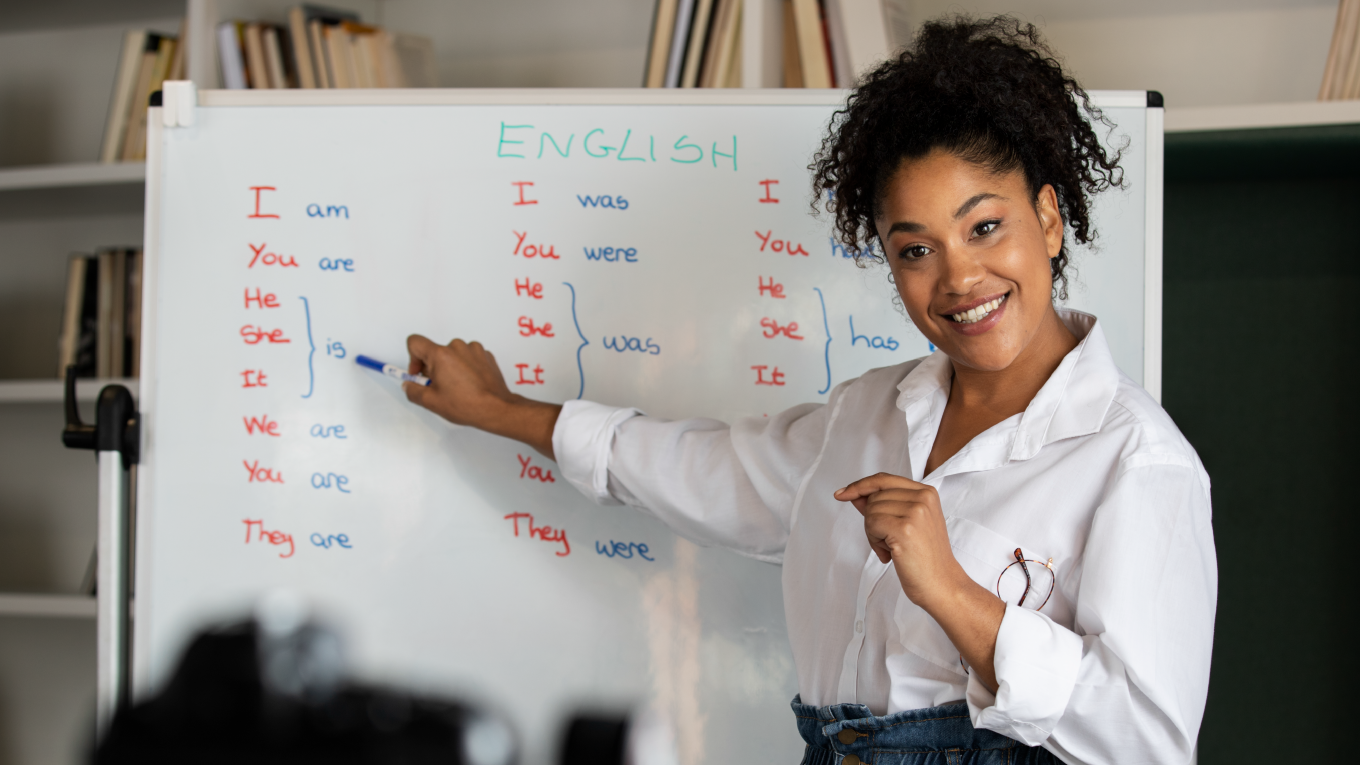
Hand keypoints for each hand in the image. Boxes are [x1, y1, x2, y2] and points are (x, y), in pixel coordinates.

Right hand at [403, 334, 560, 457]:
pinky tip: (469, 383)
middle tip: (439, 386)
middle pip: (435, 351)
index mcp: (441, 354)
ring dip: (450, 367)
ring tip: (457, 387)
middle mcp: (457, 347)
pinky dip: (465, 367)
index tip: (419, 374)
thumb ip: (413, 390)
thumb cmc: (467, 404)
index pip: (415, 342)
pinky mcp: (485, 355)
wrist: (496, 408)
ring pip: (452, 354)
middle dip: (433, 367)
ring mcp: (473, 349)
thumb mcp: (431, 402)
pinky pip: (467, 356)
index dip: (413, 359)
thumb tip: (408, 385)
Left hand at [833, 473, 966, 609]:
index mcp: (926, 492)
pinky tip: (890, 553)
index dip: (860, 486)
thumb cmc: (922, 557)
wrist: (940, 584)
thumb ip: (880, 506)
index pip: (884, 479)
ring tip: (893, 548)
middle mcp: (923, 497)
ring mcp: (915, 511)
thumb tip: (854, 493)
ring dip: (874, 533)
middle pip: (874, 496)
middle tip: (890, 541)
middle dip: (873, 520)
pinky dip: (874, 541)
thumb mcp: (904, 523)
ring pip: (870, 511)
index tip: (841, 494)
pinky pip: (871, 524)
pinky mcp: (905, 528)